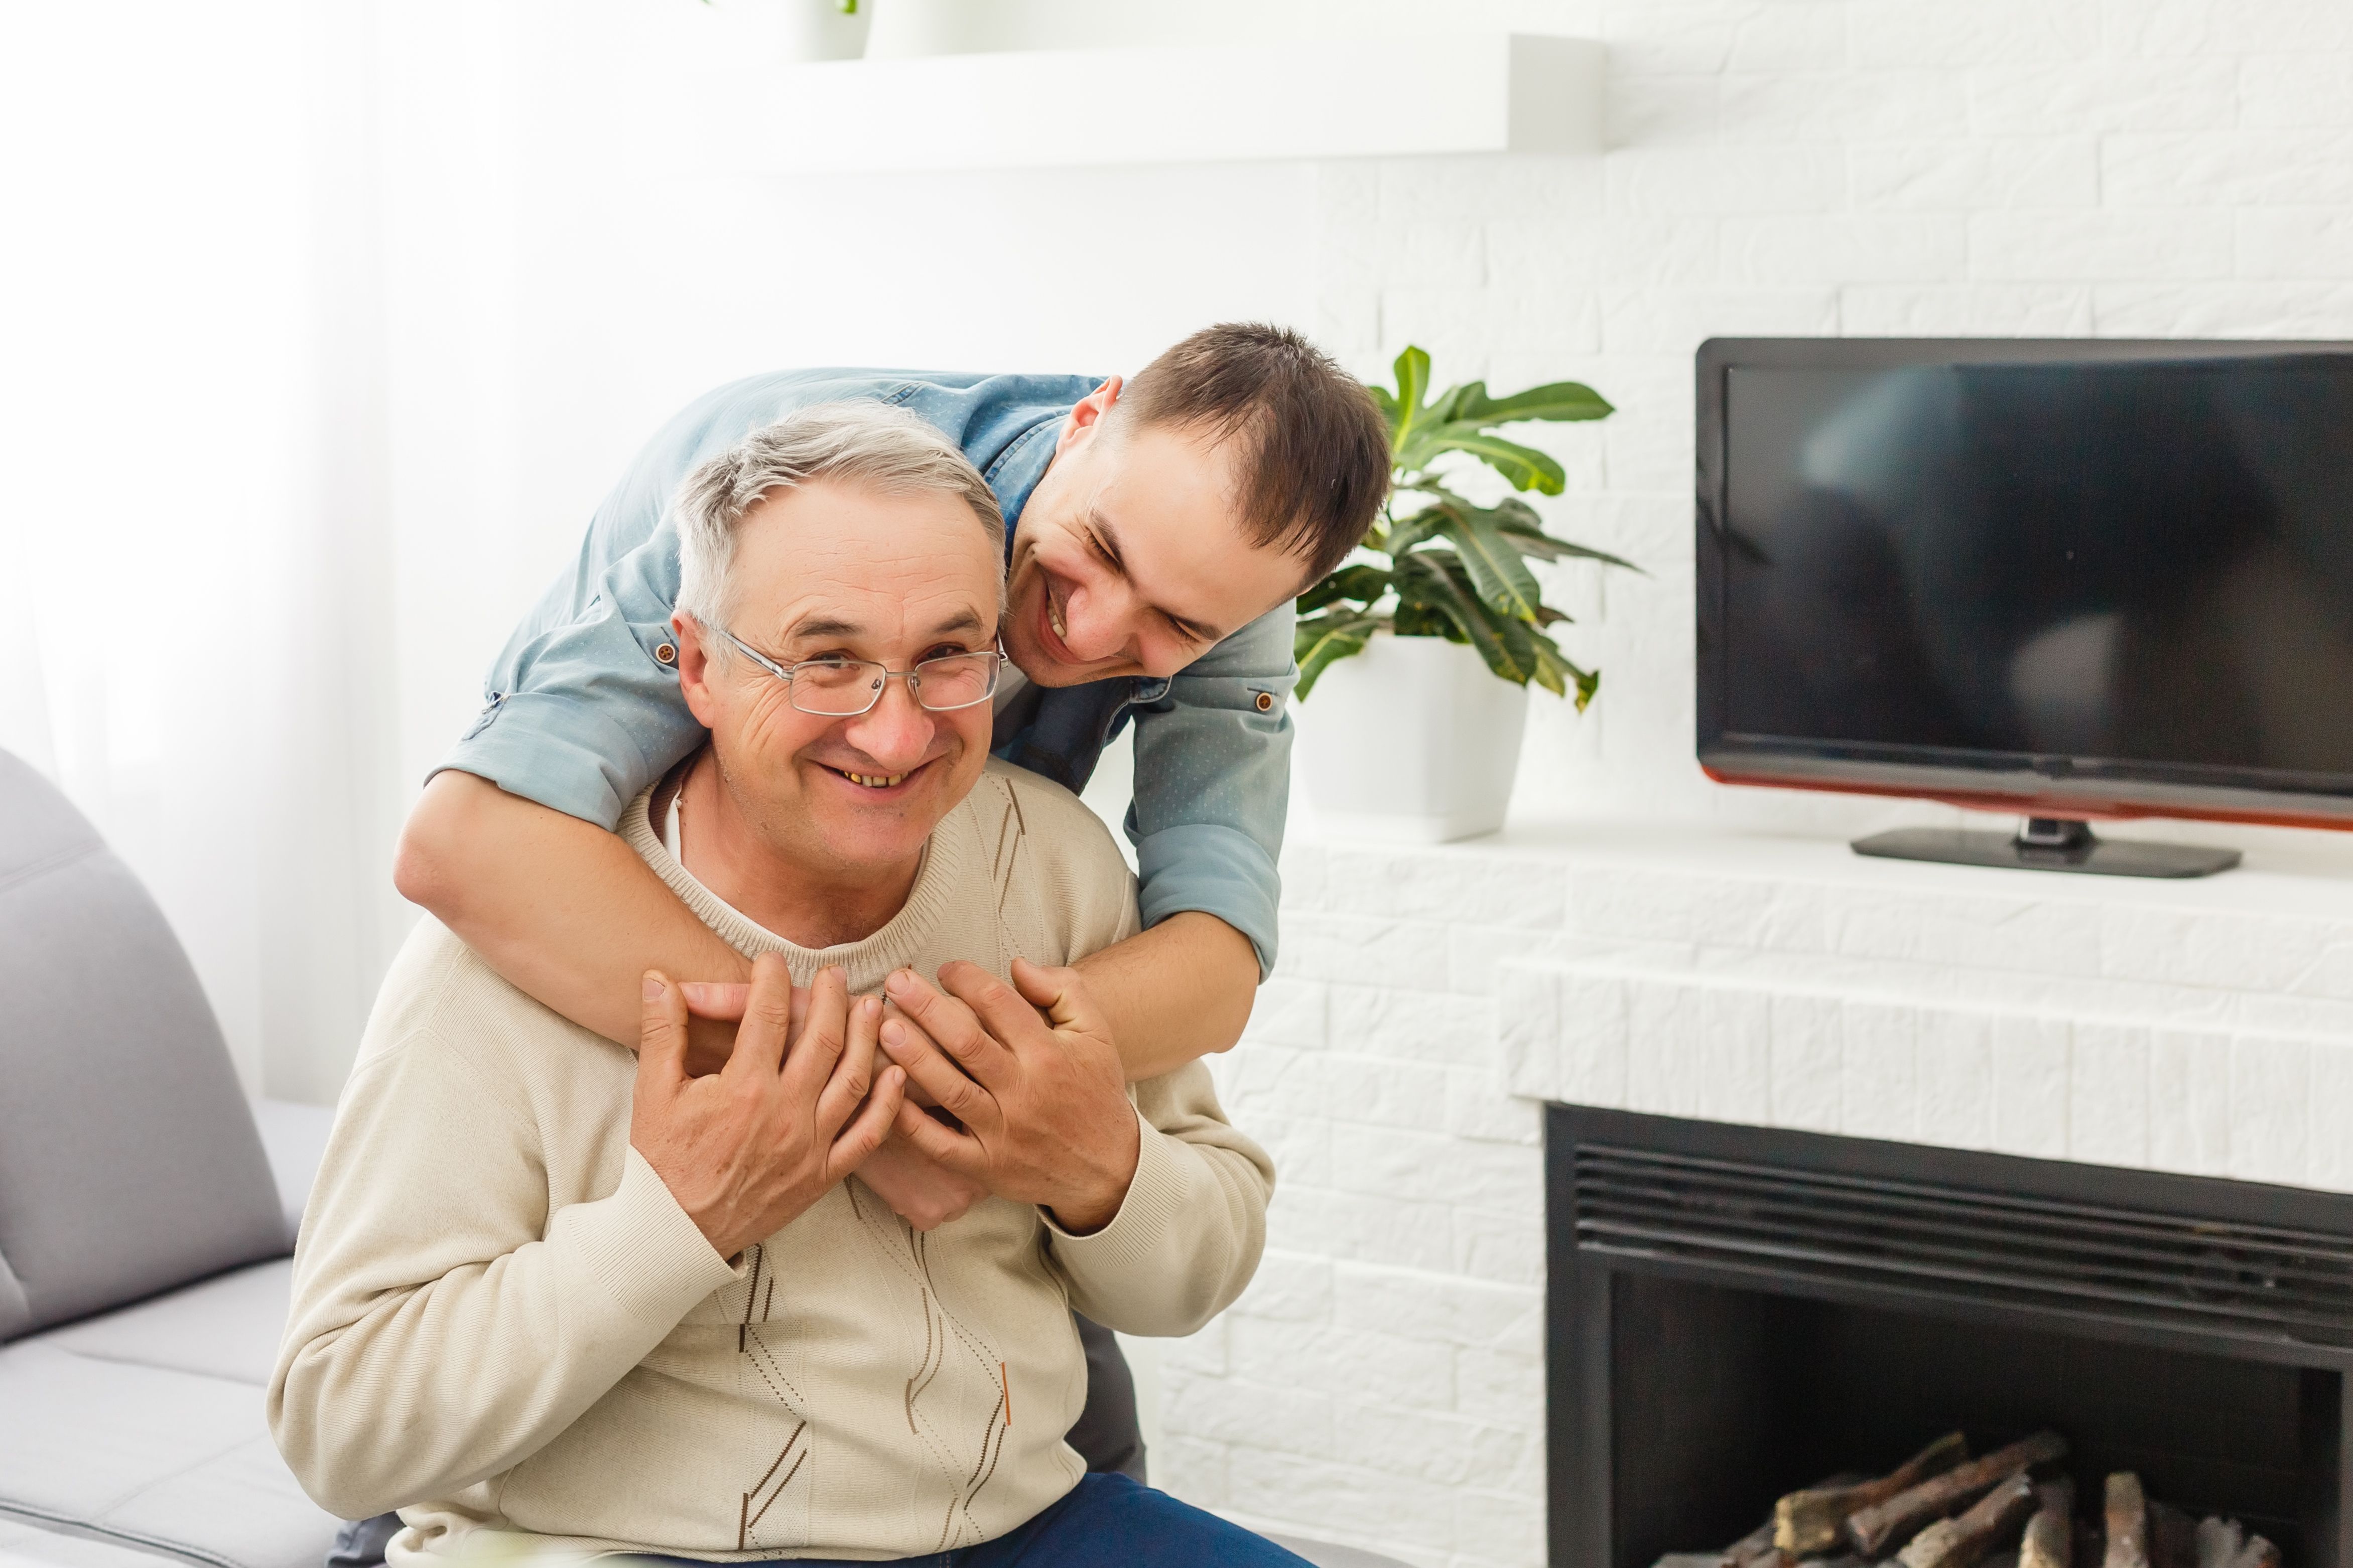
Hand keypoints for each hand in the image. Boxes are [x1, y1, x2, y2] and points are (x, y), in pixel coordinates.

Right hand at [632, 955, 904, 1258]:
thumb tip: (658, 977)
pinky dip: (888, 1104)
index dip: (772, 979)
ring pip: (854, 1079)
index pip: (767, 1014)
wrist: (674, 1232)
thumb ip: (661, 1030)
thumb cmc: (662, 1162)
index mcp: (744, 1087)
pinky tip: (897, 1074)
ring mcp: (809, 1145)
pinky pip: (866, 1136)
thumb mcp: (652, 1091)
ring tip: (871, 1007)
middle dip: (831, 999)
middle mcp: (785, 1112)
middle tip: (835, 974)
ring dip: (866, 1038)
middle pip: (823, 1039)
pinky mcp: (822, 1175)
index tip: (773, 960)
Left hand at [879, 960, 1139, 1234]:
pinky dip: (912, 1123)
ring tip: (883, 1028)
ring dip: (915, 1057)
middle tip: (895, 981)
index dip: (967, 978)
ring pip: (950, 1090)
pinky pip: (941, 1145)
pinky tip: (888, 1094)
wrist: (1109, 1168)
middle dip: (926, 1007)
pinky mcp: (987, 1166)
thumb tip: (1017, 965)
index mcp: (1048, 1053)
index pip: (998, 1003)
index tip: (945, 969)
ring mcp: (1003, 1132)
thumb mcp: (1095, 1032)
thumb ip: (1063, 989)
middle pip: (967, 1042)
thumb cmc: (1095, 1090)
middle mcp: (1024, 1091)